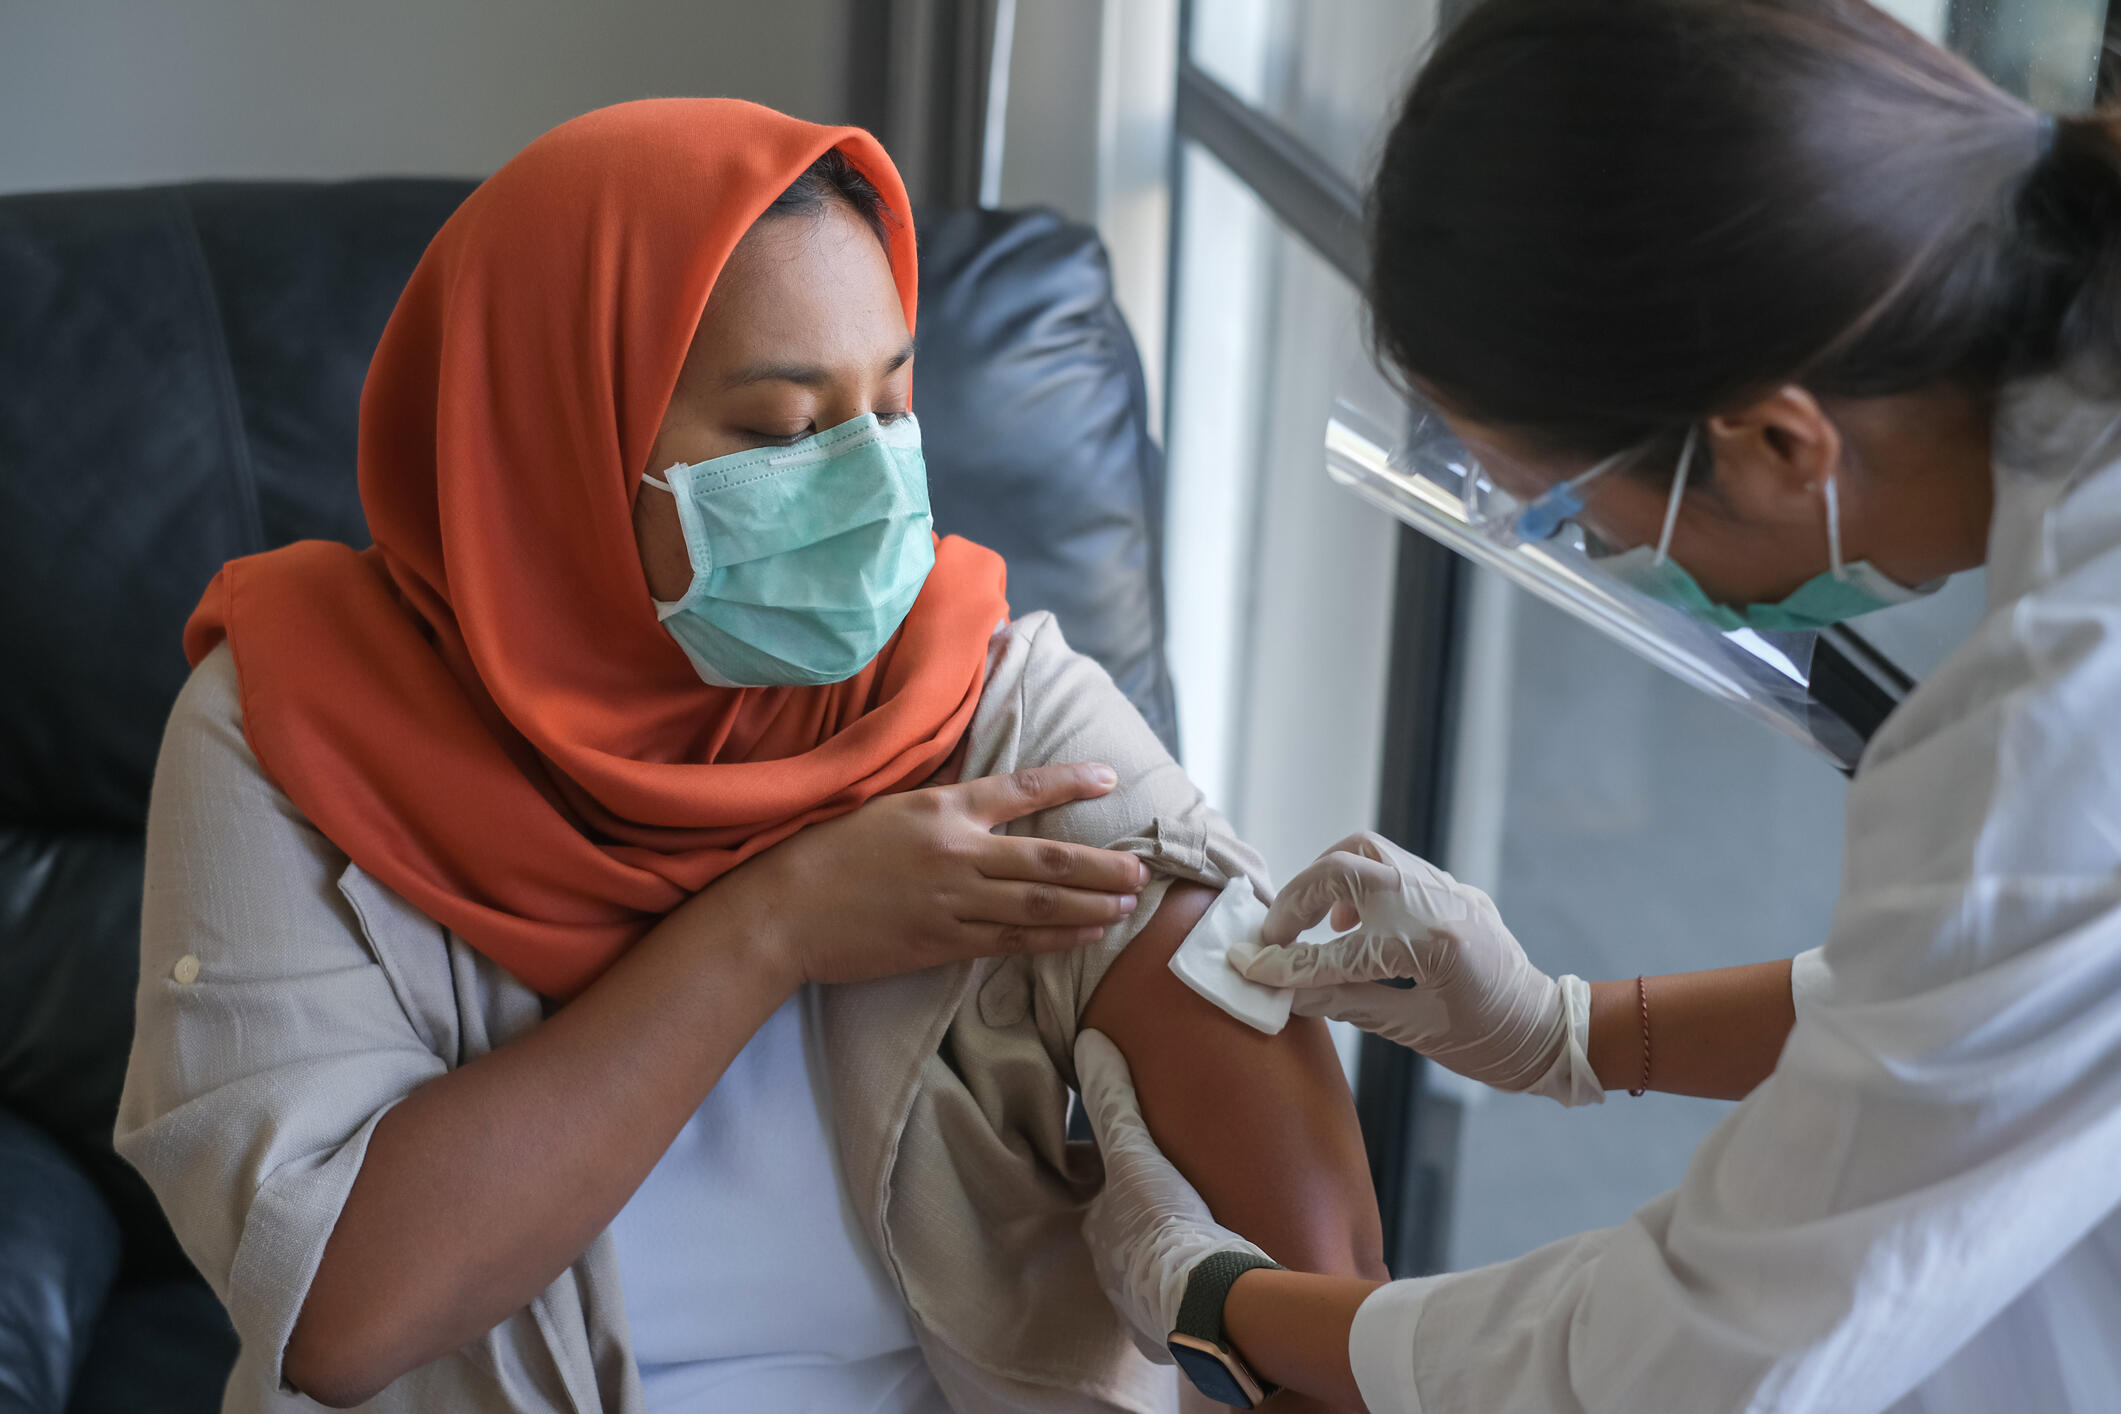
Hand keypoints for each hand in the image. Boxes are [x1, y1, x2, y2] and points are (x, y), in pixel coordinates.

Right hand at [736, 763, 1152, 986]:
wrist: (788, 910)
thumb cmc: (831, 850)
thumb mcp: (889, 806)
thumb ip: (943, 802)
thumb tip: (984, 790)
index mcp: (943, 808)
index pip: (1021, 788)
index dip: (1070, 781)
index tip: (1109, 777)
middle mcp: (956, 852)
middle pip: (1047, 859)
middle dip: (1101, 864)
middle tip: (1141, 869)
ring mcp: (953, 901)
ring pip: (1039, 905)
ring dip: (1090, 905)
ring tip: (1126, 904)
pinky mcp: (943, 943)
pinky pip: (1012, 942)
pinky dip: (1054, 939)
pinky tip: (1085, 934)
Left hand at [1074, 1030, 1269, 1361]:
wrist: (1212, 1302)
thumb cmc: (1170, 1223)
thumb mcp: (1136, 1152)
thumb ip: (1112, 1098)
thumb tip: (1086, 1041)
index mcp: (1101, 1232)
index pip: (1104, 1195)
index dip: (1123, 1177)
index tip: (1147, 1166)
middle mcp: (1110, 1276)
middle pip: (1127, 1237)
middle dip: (1145, 1221)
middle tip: (1177, 1203)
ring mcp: (1139, 1312)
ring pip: (1149, 1275)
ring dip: (1167, 1259)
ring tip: (1198, 1241)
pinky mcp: (1172, 1338)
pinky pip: (1177, 1311)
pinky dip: (1190, 1295)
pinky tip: (1211, 1283)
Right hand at [1233, 832, 1599, 1106]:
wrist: (1551, 1031)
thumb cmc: (1490, 1045)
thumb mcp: (1413, 1032)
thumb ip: (1345, 1002)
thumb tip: (1284, 990)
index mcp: (1432, 943)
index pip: (1338, 951)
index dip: (1286, 964)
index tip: (1247, 969)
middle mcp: (1438, 901)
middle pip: (1344, 867)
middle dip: (1295, 900)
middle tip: (1273, 937)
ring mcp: (1447, 887)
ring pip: (1365, 850)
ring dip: (1323, 880)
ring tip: (1307, 923)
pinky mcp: (1450, 888)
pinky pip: (1391, 864)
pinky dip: (1355, 884)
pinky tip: (1347, 923)